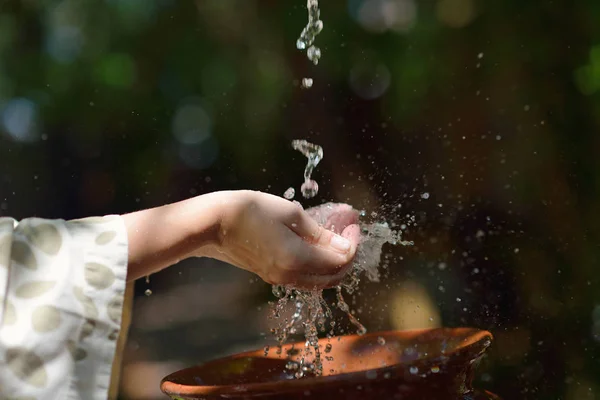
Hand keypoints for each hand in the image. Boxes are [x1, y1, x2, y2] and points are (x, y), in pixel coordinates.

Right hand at [198, 191, 360, 288]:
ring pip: (318, 281)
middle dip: (347, 256)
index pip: (340, 260)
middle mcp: (290, 275)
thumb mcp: (290, 214)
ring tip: (336, 239)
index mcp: (297, 259)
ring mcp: (279, 278)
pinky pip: (303, 277)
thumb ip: (319, 233)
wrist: (214, 223)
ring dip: (333, 263)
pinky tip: (316, 245)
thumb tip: (344, 246)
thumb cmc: (252, 210)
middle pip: (333, 277)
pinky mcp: (270, 275)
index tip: (353, 223)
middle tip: (349, 233)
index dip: (353, 243)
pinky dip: (317, 266)